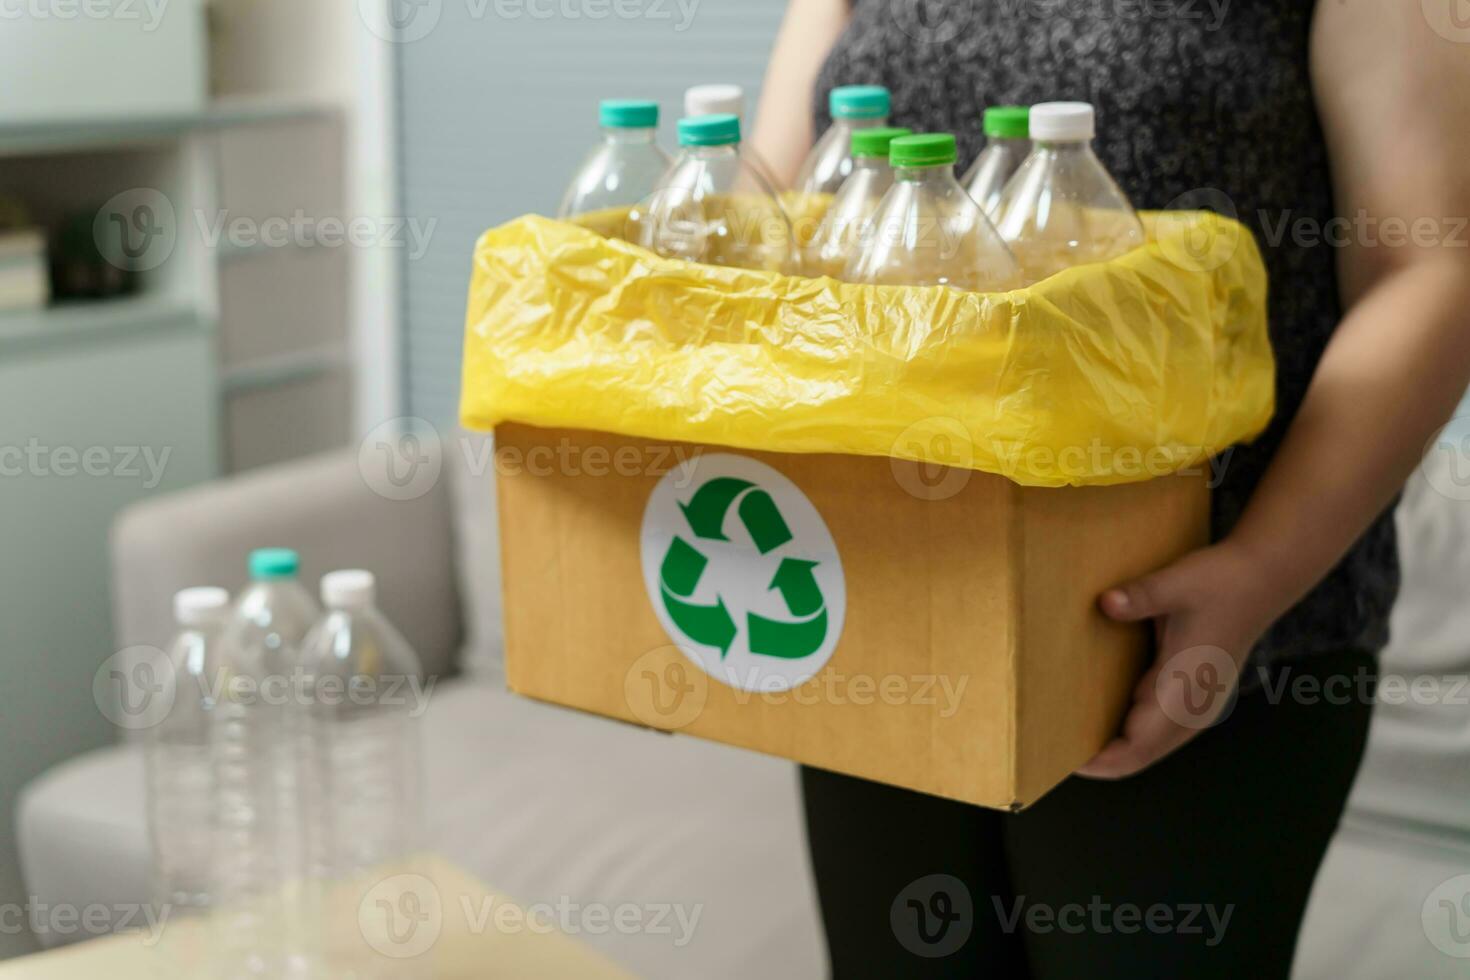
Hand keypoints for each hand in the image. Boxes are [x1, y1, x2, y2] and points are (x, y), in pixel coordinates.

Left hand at [1076, 540, 1284, 779]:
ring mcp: (1197, 705)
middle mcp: (1192, 708)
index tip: (1064, 759)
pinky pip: (1156, 728)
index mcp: (1185, 690)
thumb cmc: (1221, 582)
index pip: (1138, 746)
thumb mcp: (1178, 583)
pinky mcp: (1195, 695)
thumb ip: (1141, 596)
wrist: (1262, 577)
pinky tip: (1097, 716)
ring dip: (1113, 748)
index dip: (1101, 760)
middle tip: (1052, 750)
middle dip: (1100, 760)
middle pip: (1140, 755)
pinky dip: (1127, 732)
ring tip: (1069, 738)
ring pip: (1149, 745)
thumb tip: (1106, 602)